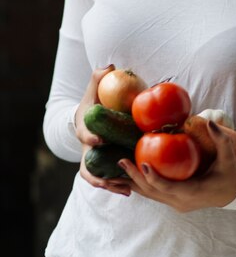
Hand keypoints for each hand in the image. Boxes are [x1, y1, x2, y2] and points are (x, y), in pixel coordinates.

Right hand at [76, 64, 132, 196]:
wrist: (88, 119)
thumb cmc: (93, 103)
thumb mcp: (93, 89)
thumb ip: (99, 77)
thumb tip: (109, 66)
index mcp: (83, 130)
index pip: (84, 136)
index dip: (91, 138)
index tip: (100, 140)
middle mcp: (86, 149)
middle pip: (87, 166)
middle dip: (99, 174)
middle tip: (114, 175)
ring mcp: (93, 160)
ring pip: (96, 178)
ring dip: (109, 185)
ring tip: (126, 190)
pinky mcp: (102, 166)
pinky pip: (106, 179)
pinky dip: (115, 186)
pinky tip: (130, 190)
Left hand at [118, 120, 235, 211]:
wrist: (233, 195)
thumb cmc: (230, 174)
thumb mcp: (229, 157)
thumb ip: (221, 139)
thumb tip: (210, 121)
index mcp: (193, 192)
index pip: (169, 188)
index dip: (154, 178)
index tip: (143, 163)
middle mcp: (181, 201)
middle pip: (153, 192)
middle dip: (135, 177)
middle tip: (121, 161)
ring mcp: (177, 203)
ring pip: (151, 195)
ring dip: (134, 182)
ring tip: (118, 168)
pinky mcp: (174, 201)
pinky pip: (154, 194)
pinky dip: (141, 184)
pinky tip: (129, 173)